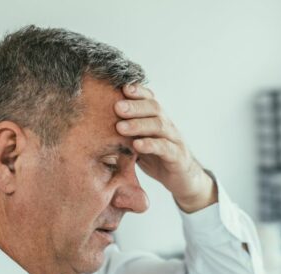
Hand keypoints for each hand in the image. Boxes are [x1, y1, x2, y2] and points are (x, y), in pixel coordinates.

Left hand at [114, 84, 215, 212]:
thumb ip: (126, 134)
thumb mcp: (139, 143)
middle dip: (135, 106)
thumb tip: (98, 124)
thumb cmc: (157, 159)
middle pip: (154, 108)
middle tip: (117, 107)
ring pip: (159, 126)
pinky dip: (151, 145)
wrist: (182, 180)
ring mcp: (174, 140)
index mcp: (158, 119)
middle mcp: (167, 126)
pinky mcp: (178, 157)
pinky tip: (137, 145)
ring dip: (139, 124)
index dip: (138, 91)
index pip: (150, 99)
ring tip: (121, 127)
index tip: (121, 88)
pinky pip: (165, 148)